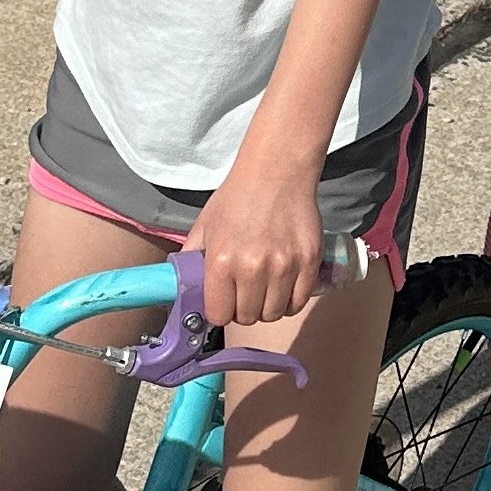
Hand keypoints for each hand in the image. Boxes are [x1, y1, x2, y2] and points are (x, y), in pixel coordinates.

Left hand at [185, 158, 324, 329]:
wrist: (276, 173)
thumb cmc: (237, 198)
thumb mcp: (204, 226)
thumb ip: (191, 259)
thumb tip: (181, 286)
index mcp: (222, 261)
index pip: (219, 315)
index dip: (220, 311)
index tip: (224, 302)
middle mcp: (252, 268)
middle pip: (248, 318)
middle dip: (243, 310)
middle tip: (245, 293)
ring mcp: (284, 266)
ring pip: (274, 313)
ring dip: (267, 307)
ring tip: (265, 289)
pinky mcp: (309, 262)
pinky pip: (299, 302)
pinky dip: (290, 301)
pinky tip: (284, 287)